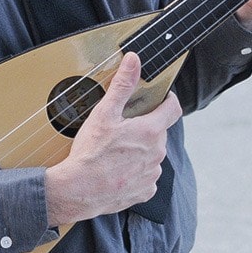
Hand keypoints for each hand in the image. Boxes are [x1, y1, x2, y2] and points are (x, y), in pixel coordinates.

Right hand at [44, 52, 181, 227]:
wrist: (78, 190)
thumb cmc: (90, 153)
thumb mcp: (105, 113)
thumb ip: (122, 85)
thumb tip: (134, 61)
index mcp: (151, 131)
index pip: (173, 108)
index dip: (167, 99)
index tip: (159, 98)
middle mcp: (157, 153)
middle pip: (159, 131)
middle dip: (145, 126)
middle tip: (123, 126)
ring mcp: (152, 174)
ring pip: (152, 154)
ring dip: (140, 149)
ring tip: (116, 150)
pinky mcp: (145, 191)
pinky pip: (146, 176)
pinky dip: (136, 171)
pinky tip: (117, 168)